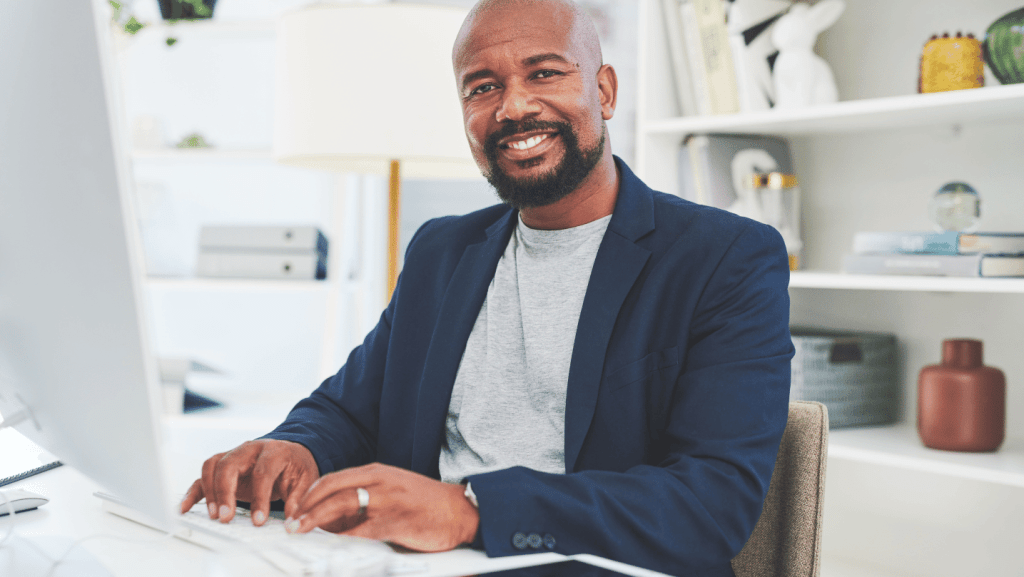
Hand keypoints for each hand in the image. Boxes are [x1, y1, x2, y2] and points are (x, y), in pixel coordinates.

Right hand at [178, 439, 319, 526]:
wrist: (291, 453)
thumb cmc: (296, 465)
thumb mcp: (306, 480)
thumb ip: (299, 499)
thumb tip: (292, 520)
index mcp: (274, 451)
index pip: (262, 472)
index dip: (259, 498)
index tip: (258, 520)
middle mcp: (250, 449)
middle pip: (229, 464)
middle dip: (225, 492)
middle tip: (226, 517)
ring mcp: (234, 455)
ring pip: (212, 466)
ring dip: (210, 491)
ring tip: (215, 515)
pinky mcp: (223, 466)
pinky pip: (203, 475)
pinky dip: (194, 491)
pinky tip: (186, 507)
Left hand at [288, 463, 478, 552]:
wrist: (459, 510)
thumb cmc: (425, 503)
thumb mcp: (392, 491)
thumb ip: (365, 499)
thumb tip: (333, 519)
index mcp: (377, 472)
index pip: (333, 479)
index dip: (310, 493)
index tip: (295, 507)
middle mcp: (379, 482)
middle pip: (331, 489)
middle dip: (305, 506)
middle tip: (291, 522)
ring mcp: (386, 501)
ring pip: (340, 506)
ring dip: (315, 520)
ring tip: (300, 531)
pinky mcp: (394, 522)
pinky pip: (360, 532)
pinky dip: (341, 539)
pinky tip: (330, 546)